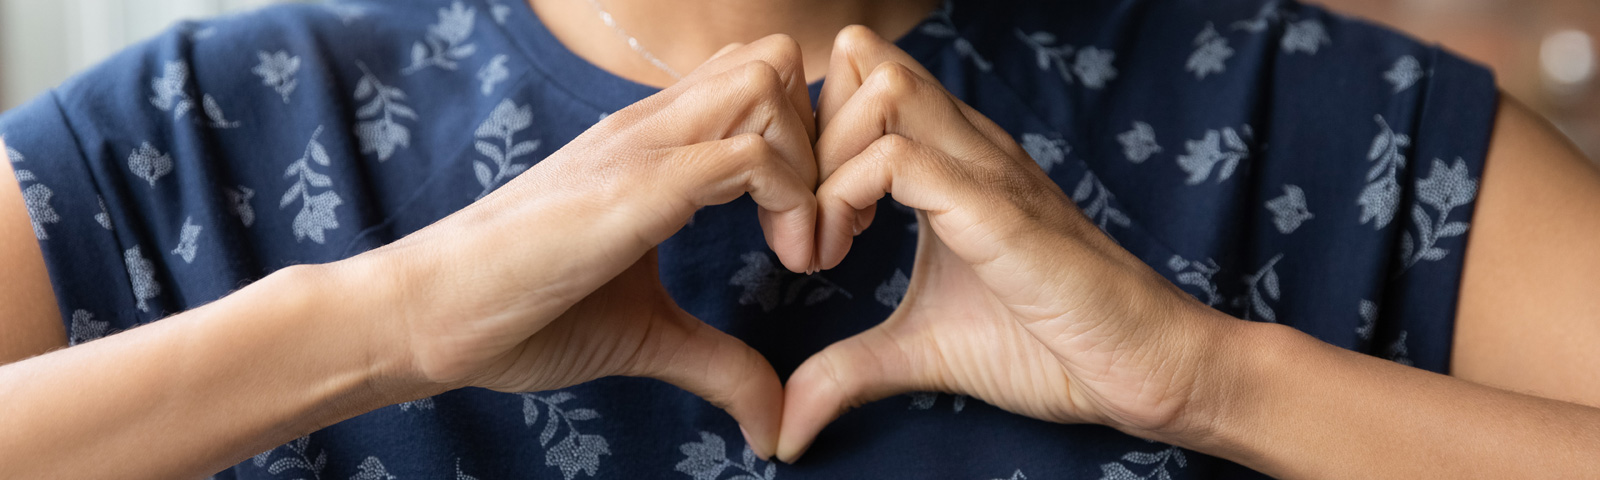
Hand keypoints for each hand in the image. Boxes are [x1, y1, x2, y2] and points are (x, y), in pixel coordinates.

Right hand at [349, 35, 820, 458]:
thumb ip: (717, 362)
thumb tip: (775, 421)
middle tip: (824, 227)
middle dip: (824, 138)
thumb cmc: (519, 314)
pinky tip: (786, 261)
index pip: (756, 83)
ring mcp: (641, 147)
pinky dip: (793, 201)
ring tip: (804, 247)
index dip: (806, 147)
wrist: (425, 316)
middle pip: (773, 60)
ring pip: (768, 83)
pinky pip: (748, 152)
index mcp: (651, 145)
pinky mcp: (636, 187)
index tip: (810, 233)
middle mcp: (650, 127)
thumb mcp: (645, 335)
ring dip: (812, 164)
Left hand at [777, 27, 1234, 461]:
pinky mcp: (996, 207)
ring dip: (822, 165)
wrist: (1145, 367)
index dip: (808, 138)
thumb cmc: (1049, 346)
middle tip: (799, 228)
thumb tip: (783, 428)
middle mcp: (965, 144)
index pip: (857, 79)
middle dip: (803, 138)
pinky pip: (898, 158)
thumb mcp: (920, 350)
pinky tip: (842, 257)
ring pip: (876, 88)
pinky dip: (843, 200)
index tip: (802, 223)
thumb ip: (847, 369)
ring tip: (822, 246)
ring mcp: (984, 168)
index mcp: (947, 158)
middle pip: (859, 61)